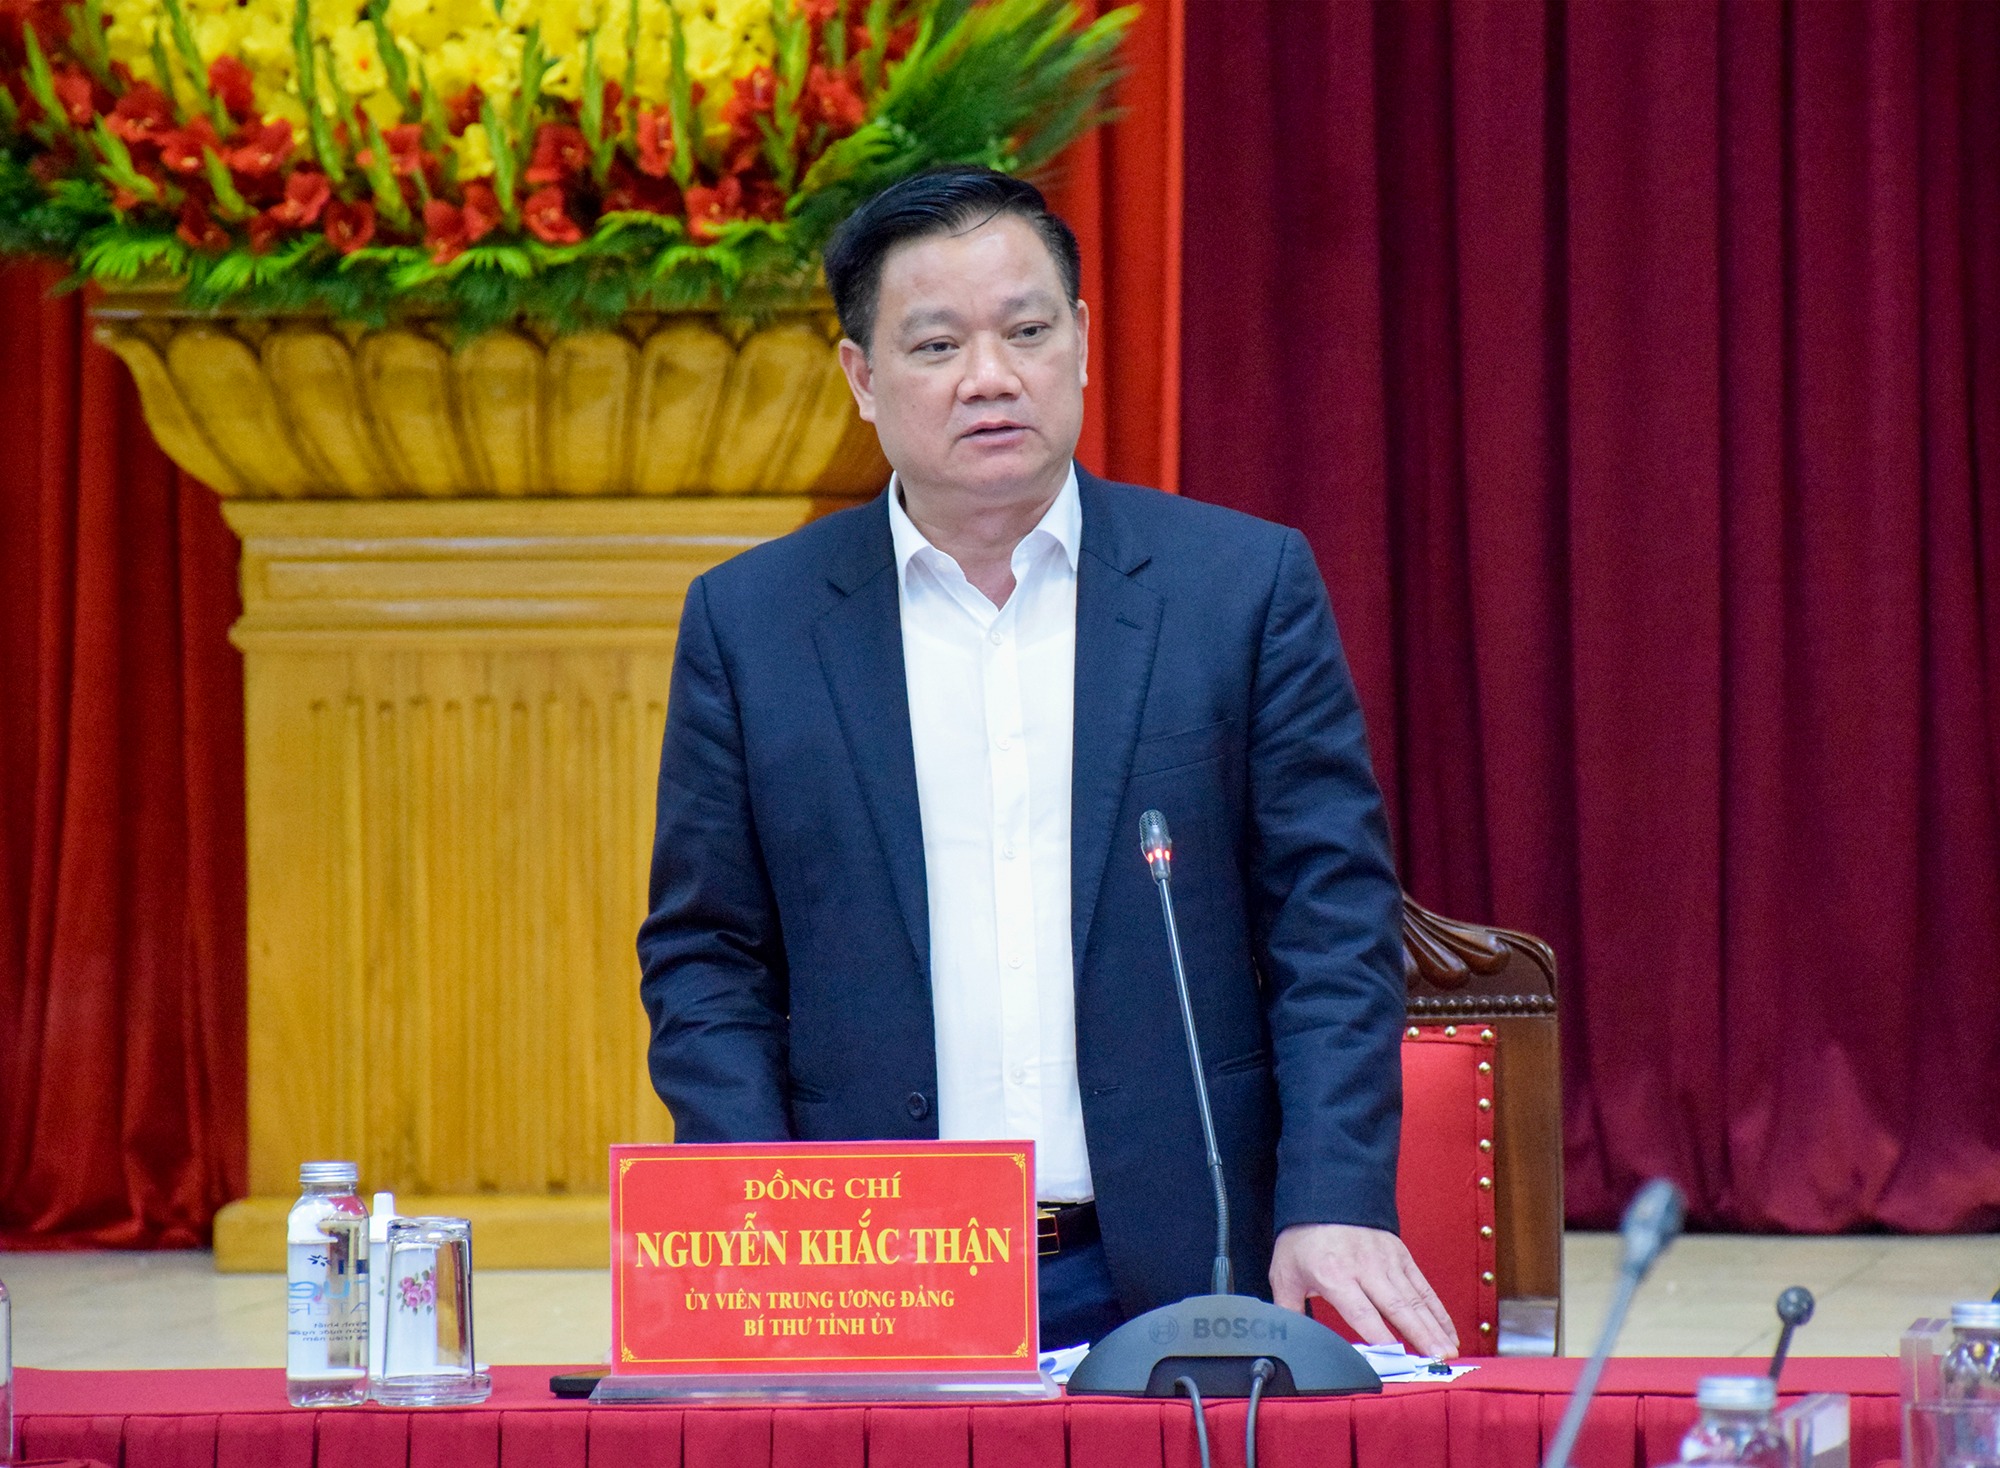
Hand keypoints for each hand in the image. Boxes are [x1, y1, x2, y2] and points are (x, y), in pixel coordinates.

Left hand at [1269, 1223, 1458, 1359]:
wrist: (1324, 1194)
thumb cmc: (1303, 1238)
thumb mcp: (1285, 1273)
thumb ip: (1289, 1310)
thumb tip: (1286, 1340)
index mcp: (1334, 1275)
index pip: (1361, 1312)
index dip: (1379, 1337)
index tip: (1395, 1359)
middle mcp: (1365, 1268)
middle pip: (1397, 1308)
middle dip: (1419, 1336)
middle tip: (1436, 1361)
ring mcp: (1387, 1261)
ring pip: (1415, 1300)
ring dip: (1434, 1328)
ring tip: (1448, 1353)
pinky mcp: (1401, 1255)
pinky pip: (1423, 1287)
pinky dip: (1438, 1310)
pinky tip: (1449, 1331)